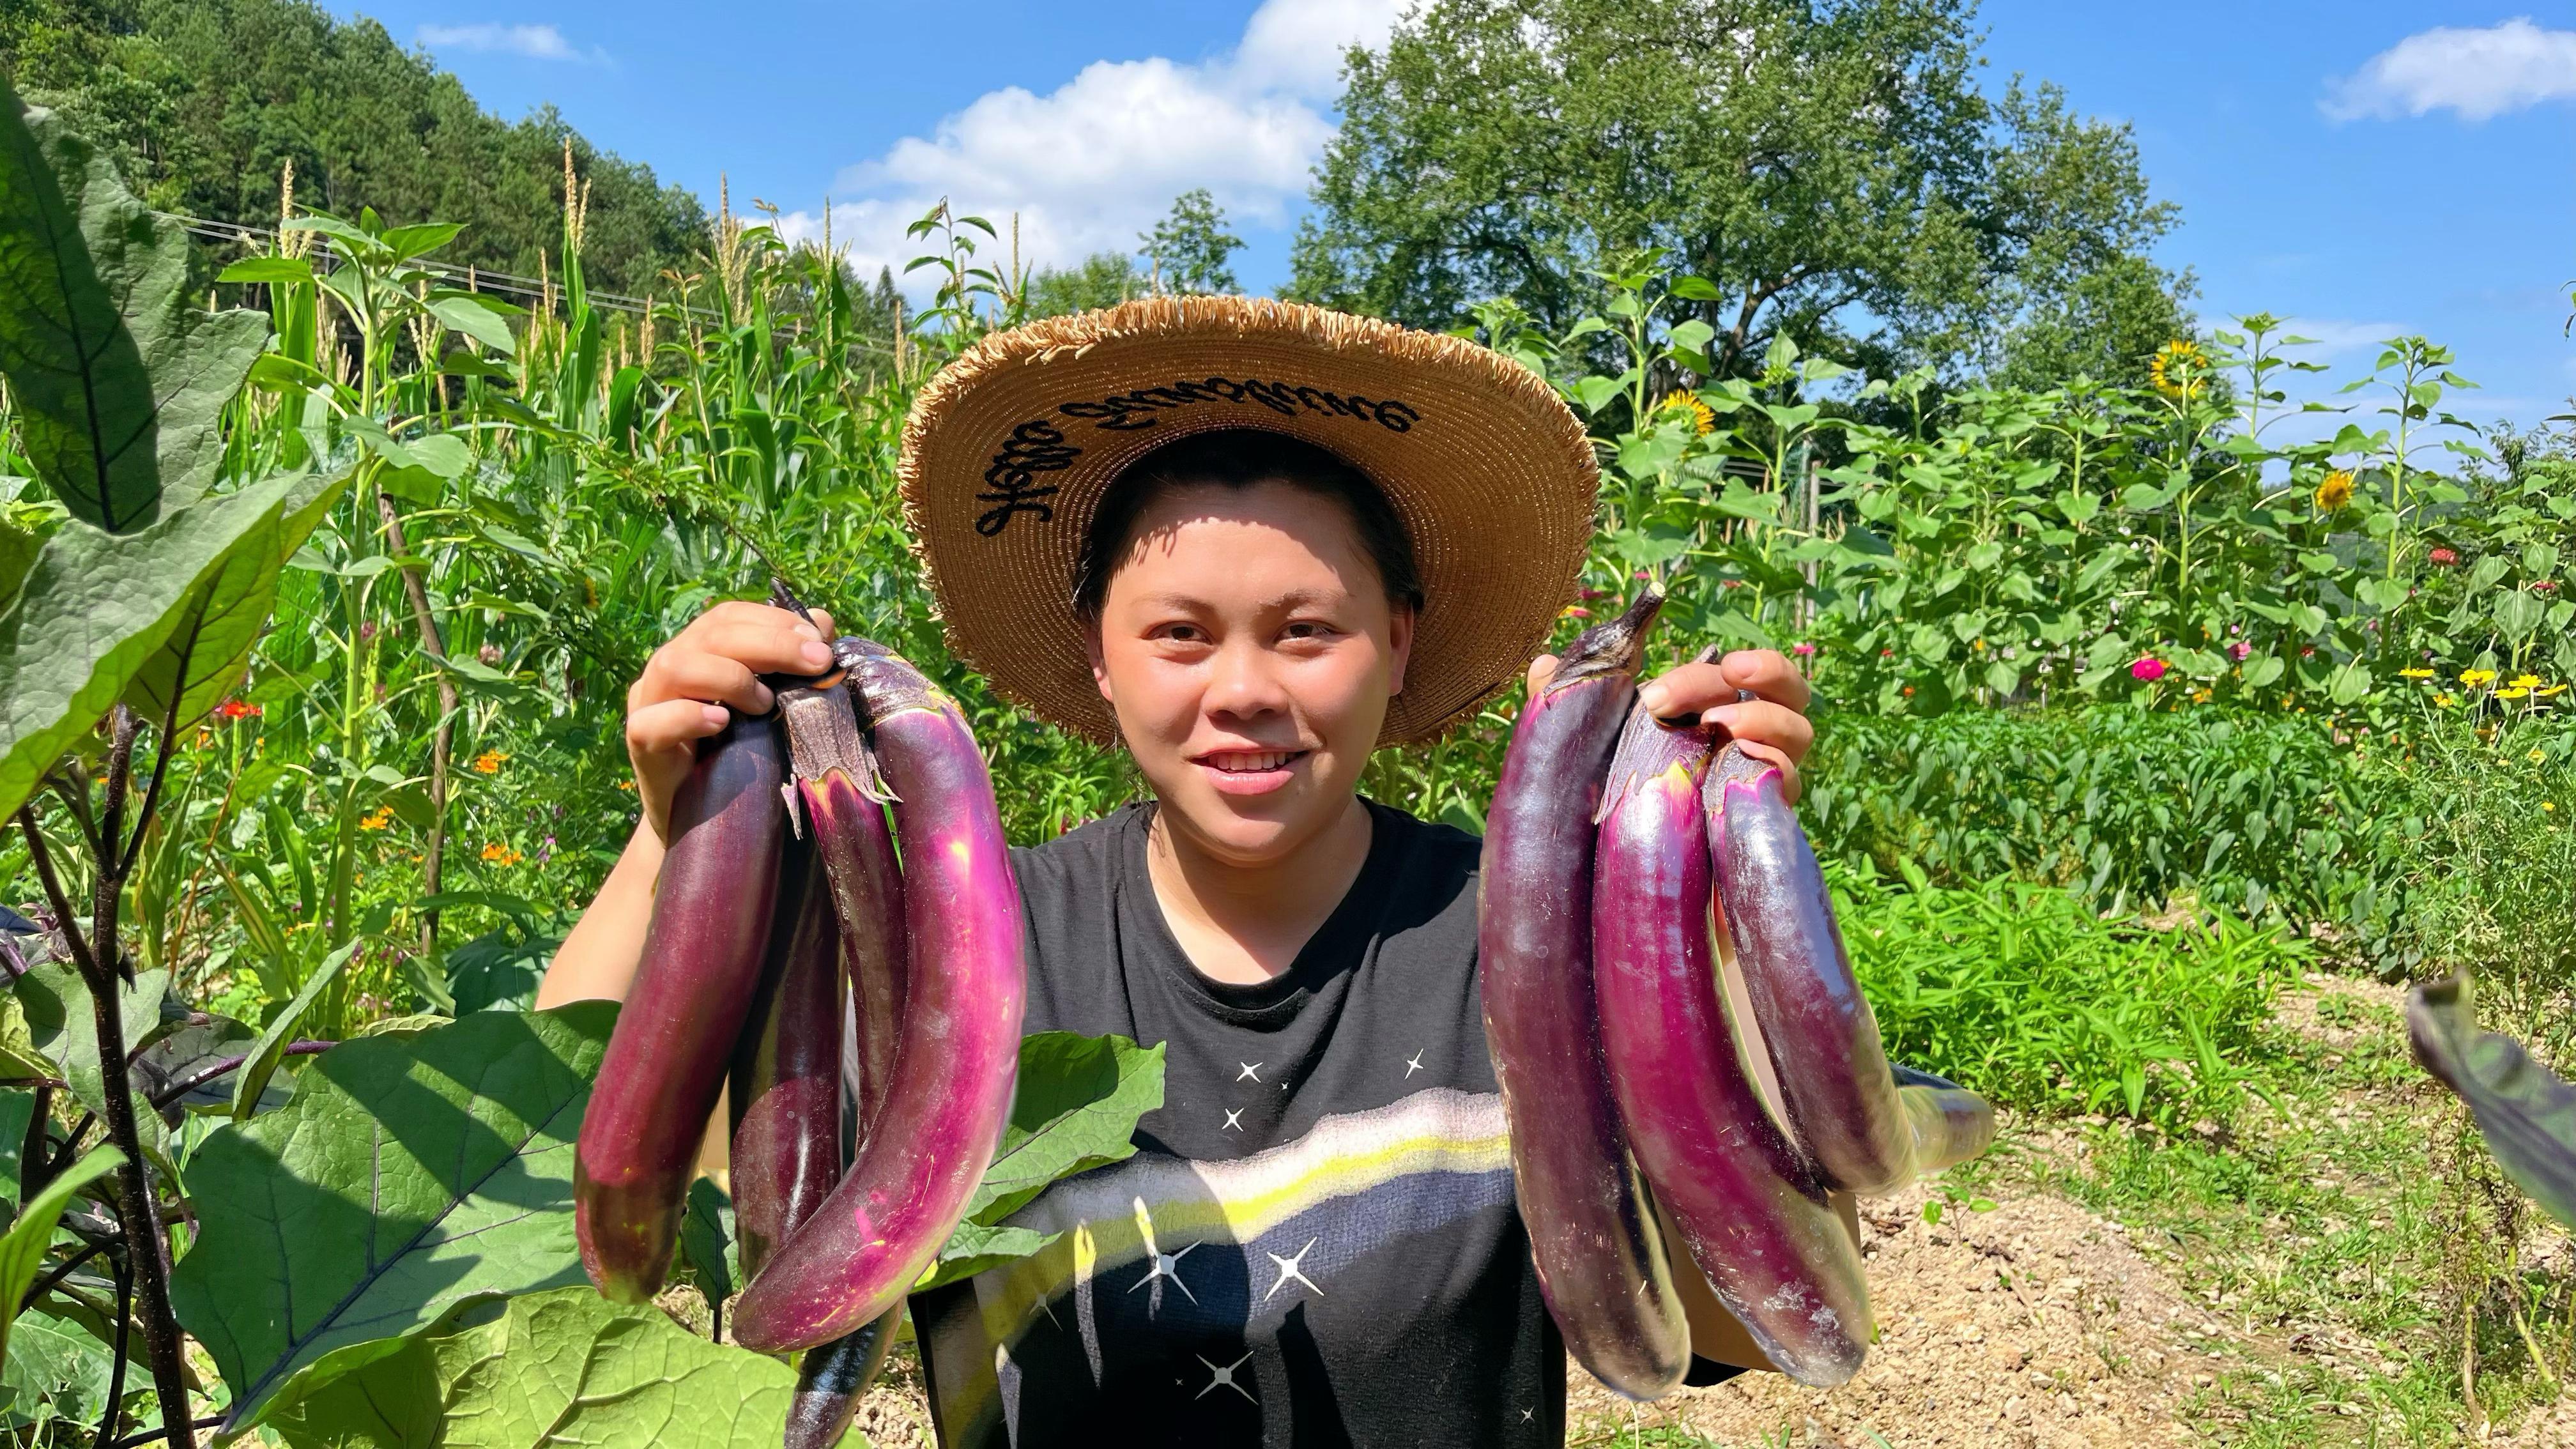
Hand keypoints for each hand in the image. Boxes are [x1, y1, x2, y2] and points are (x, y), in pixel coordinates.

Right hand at [625, 601, 835, 841]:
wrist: (698, 818)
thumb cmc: (738, 754)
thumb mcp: (770, 706)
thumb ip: (791, 662)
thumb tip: (823, 622)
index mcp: (698, 650)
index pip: (728, 617)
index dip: (774, 621)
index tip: (820, 641)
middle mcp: (668, 667)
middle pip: (710, 635)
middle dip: (771, 643)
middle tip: (817, 662)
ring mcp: (648, 703)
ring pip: (676, 667)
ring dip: (730, 677)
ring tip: (766, 704)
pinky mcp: (640, 742)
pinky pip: (653, 722)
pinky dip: (688, 716)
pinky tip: (721, 722)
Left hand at [1525, 647, 1812, 803]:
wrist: (1636, 899)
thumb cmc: (1617, 815)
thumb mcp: (1587, 759)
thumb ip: (1568, 711)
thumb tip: (1540, 664)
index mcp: (1714, 715)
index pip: (1736, 676)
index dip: (1715, 669)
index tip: (1666, 683)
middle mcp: (1749, 743)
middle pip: (1787, 691)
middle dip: (1763, 673)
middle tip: (1723, 676)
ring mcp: (1763, 781)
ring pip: (1798, 733)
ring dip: (1766, 718)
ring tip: (1724, 726)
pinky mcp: (1766, 821)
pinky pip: (1790, 786)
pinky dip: (1774, 768)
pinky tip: (1740, 766)